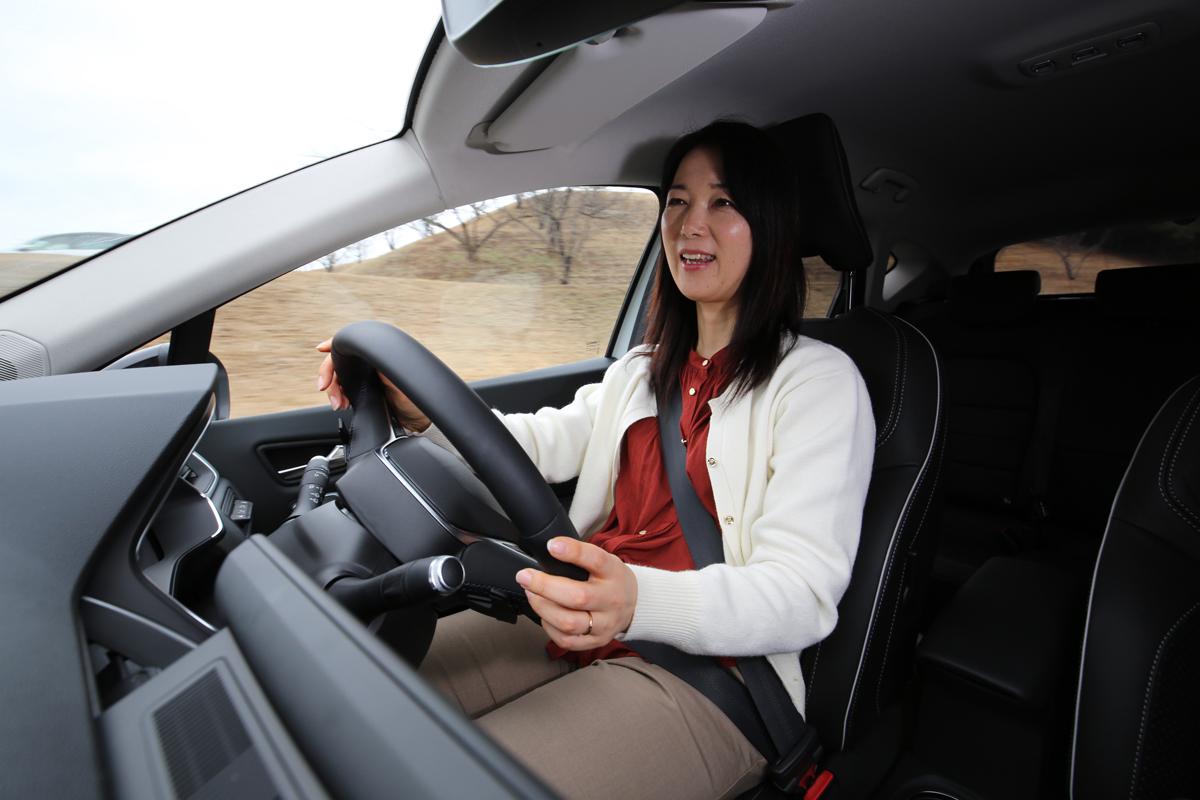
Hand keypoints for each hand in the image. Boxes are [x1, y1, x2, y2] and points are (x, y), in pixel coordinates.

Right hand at [315, 338, 430, 430]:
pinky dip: (339, 397)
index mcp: (379, 358)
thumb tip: (372, 364)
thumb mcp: (402, 383)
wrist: (417, 423)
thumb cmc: (416, 400)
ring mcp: (365, 379)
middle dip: (329, 375)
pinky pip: (344, 391)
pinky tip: (342, 404)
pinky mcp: (363, 393)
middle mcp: (370, 366)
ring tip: (338, 403)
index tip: (322, 348)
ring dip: (333, 390)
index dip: (335, 344)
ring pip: (339, 378)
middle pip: (340, 363)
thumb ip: (387, 372)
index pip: (353, 345)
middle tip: (325, 388)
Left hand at [515, 537, 637, 649]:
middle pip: (578, 596)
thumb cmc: (611, 579)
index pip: (595, 560)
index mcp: (613, 573)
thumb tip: (547, 550)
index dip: (573, 552)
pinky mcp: (596, 641)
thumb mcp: (604, 560)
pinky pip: (566, 640)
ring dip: (542, 607)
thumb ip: (581, 556)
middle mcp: (611, 600)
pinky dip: (549, 626)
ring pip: (569, 622)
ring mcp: (604, 624)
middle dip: (545, 586)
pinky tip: (544, 614)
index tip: (552, 546)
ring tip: (531, 594)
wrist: (634, 606)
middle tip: (525, 576)